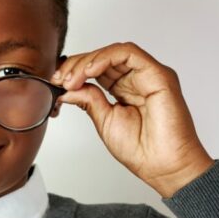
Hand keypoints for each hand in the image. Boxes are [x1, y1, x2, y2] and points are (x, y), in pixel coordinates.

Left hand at [53, 41, 214, 197]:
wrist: (162, 165)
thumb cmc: (140, 149)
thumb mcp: (103, 120)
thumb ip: (88, 99)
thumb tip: (66, 88)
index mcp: (124, 89)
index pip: (97, 69)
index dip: (75, 71)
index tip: (56, 82)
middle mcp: (136, 79)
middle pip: (103, 58)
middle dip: (76, 65)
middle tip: (60, 79)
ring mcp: (148, 75)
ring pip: (114, 52)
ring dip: (88, 61)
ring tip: (72, 78)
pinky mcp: (158, 74)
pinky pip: (129, 54)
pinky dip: (105, 58)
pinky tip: (89, 71)